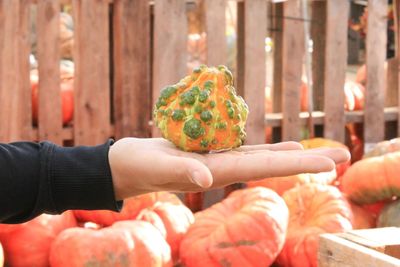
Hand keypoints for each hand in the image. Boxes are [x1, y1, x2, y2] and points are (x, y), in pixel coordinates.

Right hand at [108, 138, 349, 199]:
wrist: (126, 165)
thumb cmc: (137, 166)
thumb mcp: (157, 166)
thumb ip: (182, 172)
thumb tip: (207, 179)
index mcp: (215, 172)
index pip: (264, 168)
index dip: (297, 165)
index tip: (330, 164)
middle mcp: (222, 169)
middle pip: (271, 164)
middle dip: (306, 160)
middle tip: (341, 156)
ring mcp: (216, 161)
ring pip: (258, 156)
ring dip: (286, 153)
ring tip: (311, 151)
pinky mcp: (207, 152)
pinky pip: (240, 148)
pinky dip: (259, 146)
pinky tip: (272, 145)